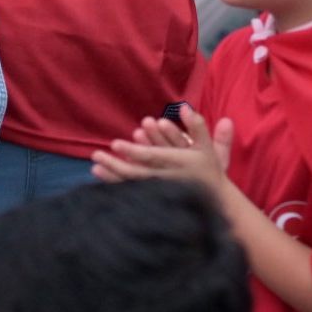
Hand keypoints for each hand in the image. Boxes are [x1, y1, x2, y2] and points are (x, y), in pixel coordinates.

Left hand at [90, 107, 234, 196]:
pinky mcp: (154, 204)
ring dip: (112, 177)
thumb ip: (198, 126)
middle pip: (136, 174)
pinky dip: (117, 189)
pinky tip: (104, 181)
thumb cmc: (209, 172)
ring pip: (132, 187)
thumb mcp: (208, 148)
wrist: (216, 205)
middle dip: (115, 165)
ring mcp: (160, 195)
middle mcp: (166, 181)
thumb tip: (184, 106)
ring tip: (94, 168)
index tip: (115, 144)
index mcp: (177, 166)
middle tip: (95, 155)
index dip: (133, 151)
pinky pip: (132, 197)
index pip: (151, 158)